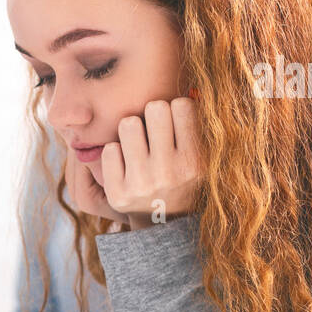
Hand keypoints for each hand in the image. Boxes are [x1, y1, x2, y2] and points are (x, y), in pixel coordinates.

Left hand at [99, 97, 202, 229]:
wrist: (164, 225)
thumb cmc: (183, 178)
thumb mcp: (202, 157)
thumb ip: (198, 126)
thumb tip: (192, 86)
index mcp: (195, 161)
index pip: (182, 105)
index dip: (175, 108)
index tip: (174, 121)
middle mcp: (170, 172)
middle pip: (155, 108)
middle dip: (152, 114)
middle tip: (152, 129)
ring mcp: (142, 183)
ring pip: (129, 123)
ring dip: (131, 129)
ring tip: (137, 144)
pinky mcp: (118, 193)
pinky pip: (109, 149)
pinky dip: (115, 153)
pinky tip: (125, 164)